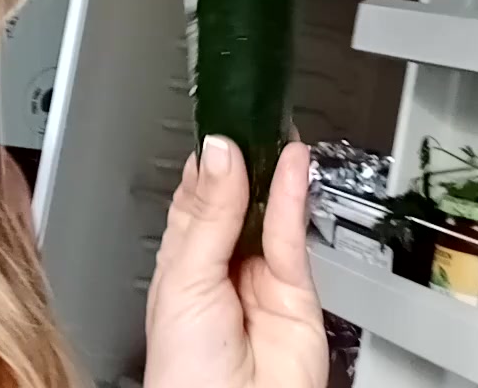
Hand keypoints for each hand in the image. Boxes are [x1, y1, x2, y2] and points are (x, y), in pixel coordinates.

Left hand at [143, 137, 325, 387]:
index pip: (196, 199)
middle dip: (242, 160)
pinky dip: (293, 194)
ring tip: (271, 127)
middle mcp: (221, 267)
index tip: (218, 121)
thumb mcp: (184, 278)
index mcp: (180, 264)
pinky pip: (292, 231)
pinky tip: (292, 163)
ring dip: (270, 169)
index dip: (209, 162)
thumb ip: (209, 215)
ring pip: (267, 210)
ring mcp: (260, 276)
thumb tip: (220, 155)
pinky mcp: (297, 288)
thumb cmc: (186, 374)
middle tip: (246, 115)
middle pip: (236, 198)